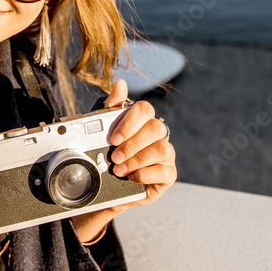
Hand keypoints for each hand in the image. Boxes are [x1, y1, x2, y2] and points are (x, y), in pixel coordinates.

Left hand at [70, 78, 176, 242]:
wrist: (107, 187)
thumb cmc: (108, 154)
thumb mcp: (103, 131)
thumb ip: (111, 107)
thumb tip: (121, 83)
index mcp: (143, 120)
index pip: (145, 109)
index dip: (130, 122)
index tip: (113, 138)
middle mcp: (158, 135)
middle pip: (156, 128)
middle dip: (133, 144)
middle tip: (114, 157)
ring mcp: (166, 154)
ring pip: (163, 149)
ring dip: (138, 160)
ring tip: (119, 170)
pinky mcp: (168, 174)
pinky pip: (166, 171)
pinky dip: (146, 174)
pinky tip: (133, 178)